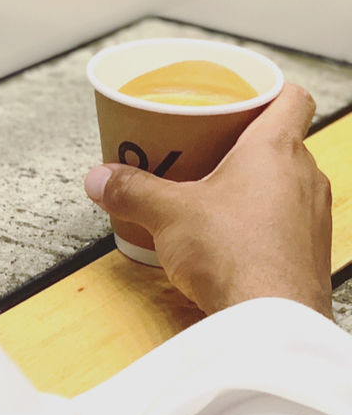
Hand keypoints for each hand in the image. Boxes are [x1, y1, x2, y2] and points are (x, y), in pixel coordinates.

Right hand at [84, 84, 332, 317]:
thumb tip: (99, 178)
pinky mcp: (311, 254)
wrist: (272, 324)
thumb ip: (132, 190)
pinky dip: (263, 221)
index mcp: (277, 148)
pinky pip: (289, 221)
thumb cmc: (234, 254)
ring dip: (256, 184)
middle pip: (285, 141)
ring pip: (288, 183)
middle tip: (209, 147)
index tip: (243, 95)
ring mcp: (314, 217)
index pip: (293, 98)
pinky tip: (230, 238)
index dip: (271, 90)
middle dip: (247, 143)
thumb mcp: (168, 214)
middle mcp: (306, 176)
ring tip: (214, 194)